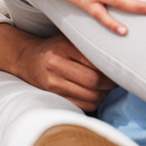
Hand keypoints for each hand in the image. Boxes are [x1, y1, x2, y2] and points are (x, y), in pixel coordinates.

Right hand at [0, 24, 117, 111]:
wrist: (26, 59)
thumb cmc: (54, 48)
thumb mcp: (68, 40)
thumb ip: (88, 45)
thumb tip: (119, 56)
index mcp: (63, 48)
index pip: (95, 62)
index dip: (111, 68)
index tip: (118, 68)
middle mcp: (55, 65)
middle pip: (94, 81)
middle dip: (110, 84)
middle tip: (116, 80)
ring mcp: (52, 83)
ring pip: (90, 96)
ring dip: (103, 95)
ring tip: (105, 88)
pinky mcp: (52, 96)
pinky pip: (82, 106)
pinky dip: (93, 102)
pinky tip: (94, 95)